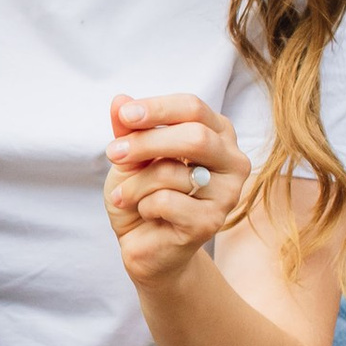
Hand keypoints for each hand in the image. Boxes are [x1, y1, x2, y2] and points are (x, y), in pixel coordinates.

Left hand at [103, 90, 248, 293]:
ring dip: (136, 183)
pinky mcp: (212, 222)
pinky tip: (145, 214)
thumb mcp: (130, 157)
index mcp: (218, 134)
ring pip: (174, 172)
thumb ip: (128, 129)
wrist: (145, 244)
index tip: (125, 115)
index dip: (157, 109)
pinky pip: (167, 202)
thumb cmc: (142, 194)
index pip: (193, 108)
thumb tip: (118, 101)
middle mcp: (232, 161)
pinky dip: (143, 205)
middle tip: (113, 153)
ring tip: (124, 195)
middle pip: (195, 136)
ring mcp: (227, 194)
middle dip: (146, 142)